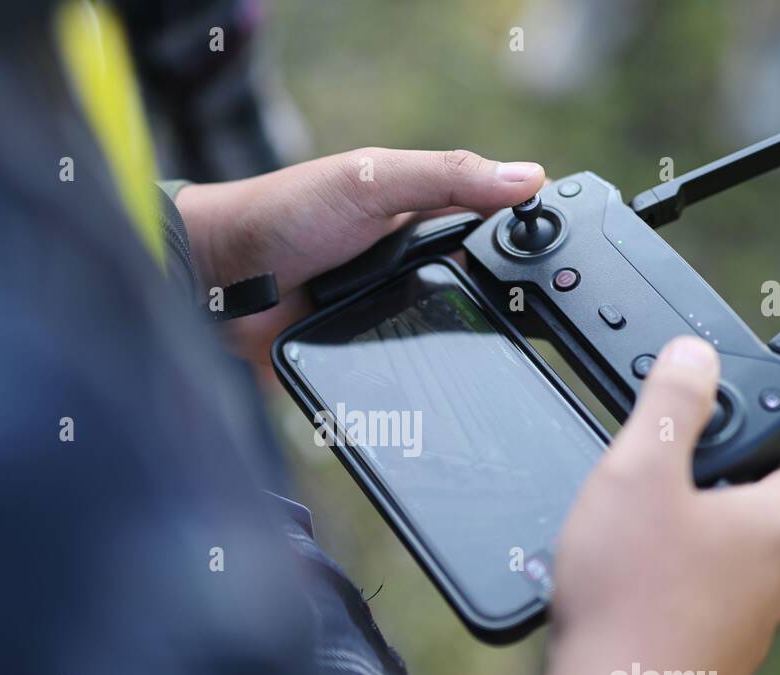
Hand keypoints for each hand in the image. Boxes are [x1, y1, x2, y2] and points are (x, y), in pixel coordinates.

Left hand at [174, 148, 544, 365]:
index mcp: (420, 213)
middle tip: (534, 326)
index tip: (563, 261)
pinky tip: (448, 392)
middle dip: (502, 307)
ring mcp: (389, 311)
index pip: (492, 227)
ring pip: (448, 338)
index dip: (527, 242)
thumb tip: (528, 178)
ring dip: (464, 348)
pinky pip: (409, 373)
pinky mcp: (367, 354)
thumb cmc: (284, 213)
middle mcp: (410, 263)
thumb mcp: (371, 180)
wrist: (217, 281)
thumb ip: (446, 176)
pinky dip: (425, 379)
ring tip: (496, 366)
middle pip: (478, 290)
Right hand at [545, 335, 779, 674]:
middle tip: (663, 480)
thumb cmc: (628, 593)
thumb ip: (668, 403)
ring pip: (727, 576)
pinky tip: (614, 600)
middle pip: (763, 524)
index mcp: (770, 528)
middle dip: (719, 496)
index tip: (741, 428)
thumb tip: (695, 354)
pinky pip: (694, 620)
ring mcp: (741, 638)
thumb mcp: (638, 470)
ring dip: (690, 552)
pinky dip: (666, 601)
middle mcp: (770, 587)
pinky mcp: (703, 674)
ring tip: (628, 542)